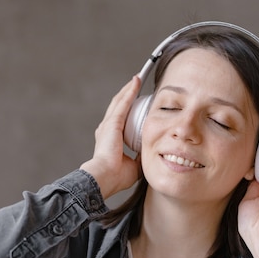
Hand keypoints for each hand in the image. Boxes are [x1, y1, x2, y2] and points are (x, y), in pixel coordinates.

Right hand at [80, 76, 141, 198]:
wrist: (105, 178)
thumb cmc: (117, 176)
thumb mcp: (134, 165)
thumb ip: (142, 157)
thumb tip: (153, 154)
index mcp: (111, 139)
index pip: (121, 120)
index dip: (128, 110)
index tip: (137, 104)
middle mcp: (106, 129)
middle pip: (118, 106)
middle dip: (128, 95)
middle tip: (136, 84)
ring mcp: (108, 124)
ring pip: (120, 101)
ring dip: (129, 89)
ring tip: (137, 79)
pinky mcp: (112, 123)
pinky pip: (123, 103)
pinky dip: (130, 91)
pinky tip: (136, 82)